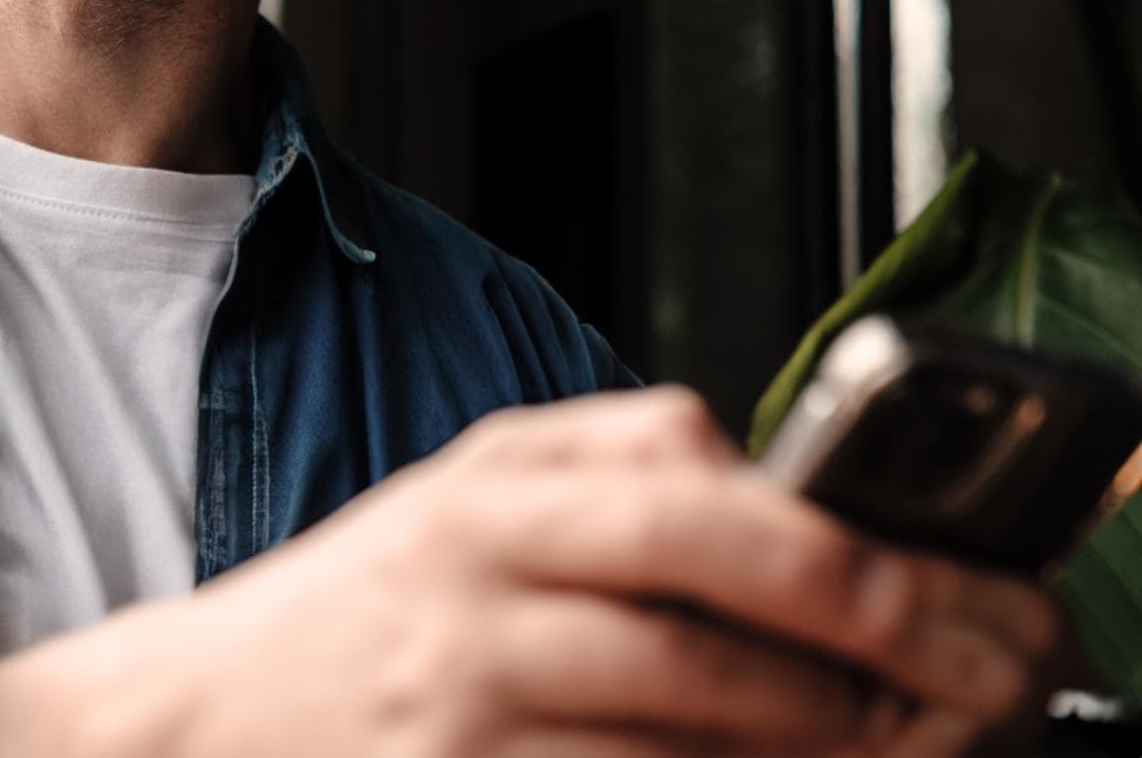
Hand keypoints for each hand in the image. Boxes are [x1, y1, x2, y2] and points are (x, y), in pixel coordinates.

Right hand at [83, 386, 1062, 757]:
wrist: (207, 718)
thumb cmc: (355, 603)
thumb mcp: (462, 483)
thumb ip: (608, 450)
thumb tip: (758, 465)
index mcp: (483, 500)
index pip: (683, 506)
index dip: (833, 550)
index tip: (940, 576)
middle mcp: (474, 604)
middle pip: (707, 636)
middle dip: (868, 664)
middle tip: (971, 676)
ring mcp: (472, 720)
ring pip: (692, 744)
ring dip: (820, 748)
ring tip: (896, 736)